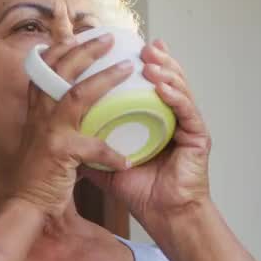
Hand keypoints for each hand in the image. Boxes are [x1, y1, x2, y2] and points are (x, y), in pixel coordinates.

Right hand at [12, 35, 133, 215]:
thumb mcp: (45, 139)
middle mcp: (40, 114)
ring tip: (127, 68)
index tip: (78, 35)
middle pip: (61, 69)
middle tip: (111, 38)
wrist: (25, 204)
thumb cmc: (40, 174)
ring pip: (78, 94)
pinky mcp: (59, 152)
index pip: (44, 68)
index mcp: (37, 109)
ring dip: (105, 78)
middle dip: (87, 50)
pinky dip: (110, 153)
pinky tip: (126, 160)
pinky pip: (91, 146)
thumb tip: (80, 107)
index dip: (60, 48)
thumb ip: (59, 121)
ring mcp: (48, 131)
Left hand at [82, 39, 212, 229]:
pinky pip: (186, 110)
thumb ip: (90, 146)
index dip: (138, 64)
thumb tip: (63, 133)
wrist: (163, 216)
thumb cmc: (141, 191)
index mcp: (154, 119)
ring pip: (179, 88)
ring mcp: (187, 125)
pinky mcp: (198, 137)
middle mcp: (172, 117)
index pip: (147, 84)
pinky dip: (175, 96)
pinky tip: (162, 87)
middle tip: (141, 44)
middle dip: (155, 59)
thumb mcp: (108, 164)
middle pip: (166, 78)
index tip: (122, 47)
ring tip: (149, 59)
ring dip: (165, 71)